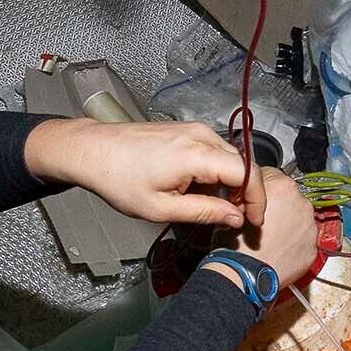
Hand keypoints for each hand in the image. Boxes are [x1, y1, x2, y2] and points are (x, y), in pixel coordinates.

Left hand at [25, 118, 254, 230]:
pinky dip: (216, 174)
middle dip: (247, 194)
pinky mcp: (186, 131)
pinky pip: (214, 152)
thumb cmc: (119, 179)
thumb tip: (236, 217)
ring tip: (217, 209)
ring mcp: (194, 130)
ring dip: (231, 185)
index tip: (255, 221)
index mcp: (197, 154)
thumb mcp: (161, 208)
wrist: (92, 150)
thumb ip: (204, 212)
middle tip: (239, 220)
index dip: (257, 199)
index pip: (248, 173)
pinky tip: (202, 192)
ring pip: (230, 159)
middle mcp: (201, 135)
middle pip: (243, 164)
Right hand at [236, 168, 320, 288]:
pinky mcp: (313, 248)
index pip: (273, 174)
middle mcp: (302, 203)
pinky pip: (303, 239)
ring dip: (288, 223)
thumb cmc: (236, 243)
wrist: (244, 274)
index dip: (260, 187)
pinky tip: (278, 249)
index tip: (255, 198)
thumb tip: (251, 190)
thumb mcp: (234, 205)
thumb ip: (250, 191)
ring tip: (270, 237)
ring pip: (298, 218)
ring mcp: (310, 227)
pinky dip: (294, 242)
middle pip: (289, 196)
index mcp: (283, 187)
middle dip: (278, 205)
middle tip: (261, 220)